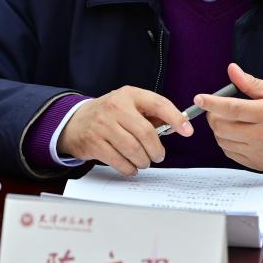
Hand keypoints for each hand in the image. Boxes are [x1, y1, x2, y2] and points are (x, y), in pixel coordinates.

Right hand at [57, 86, 192, 175]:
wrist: (76, 121)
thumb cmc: (110, 114)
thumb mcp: (130, 105)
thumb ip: (152, 114)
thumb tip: (176, 126)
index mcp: (130, 94)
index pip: (158, 104)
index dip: (176, 118)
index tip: (187, 131)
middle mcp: (116, 107)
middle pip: (146, 133)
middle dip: (156, 150)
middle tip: (159, 156)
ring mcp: (103, 125)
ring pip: (133, 149)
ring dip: (144, 161)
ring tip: (145, 161)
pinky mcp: (94, 143)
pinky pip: (119, 161)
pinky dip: (129, 168)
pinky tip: (131, 167)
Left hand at [196, 63, 262, 170]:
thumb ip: (252, 83)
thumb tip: (232, 70)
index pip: (232, 109)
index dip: (212, 103)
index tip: (199, 98)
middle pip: (223, 127)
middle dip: (214, 115)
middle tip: (218, 108)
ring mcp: (261, 153)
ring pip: (224, 142)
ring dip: (220, 129)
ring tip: (230, 120)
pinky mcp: (260, 165)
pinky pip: (232, 154)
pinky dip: (228, 142)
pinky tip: (237, 133)